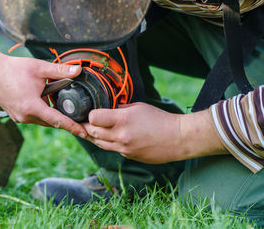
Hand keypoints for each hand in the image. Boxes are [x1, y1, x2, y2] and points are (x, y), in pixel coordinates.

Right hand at [0, 32, 87, 136]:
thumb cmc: (14, 68)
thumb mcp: (39, 68)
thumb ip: (60, 70)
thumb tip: (79, 70)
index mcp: (32, 107)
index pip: (57, 120)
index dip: (73, 127)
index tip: (85, 133)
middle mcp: (25, 116)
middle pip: (51, 122)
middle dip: (65, 121)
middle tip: (81, 120)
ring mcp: (19, 118)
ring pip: (42, 120)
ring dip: (53, 115)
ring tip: (64, 108)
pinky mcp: (15, 116)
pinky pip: (34, 118)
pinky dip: (43, 113)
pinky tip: (47, 103)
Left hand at [82, 102, 226, 163]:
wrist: (177, 138)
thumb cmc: (159, 119)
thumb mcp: (138, 107)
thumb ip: (120, 109)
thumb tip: (107, 109)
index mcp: (123, 120)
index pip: (94, 118)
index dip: (91, 115)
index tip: (93, 113)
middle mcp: (121, 136)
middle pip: (92, 132)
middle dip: (88, 126)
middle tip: (85, 122)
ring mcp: (124, 148)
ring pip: (99, 143)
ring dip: (94, 137)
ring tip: (92, 130)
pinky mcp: (128, 156)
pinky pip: (112, 149)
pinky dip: (109, 143)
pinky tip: (112, 137)